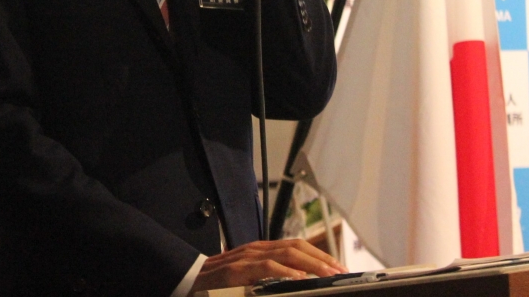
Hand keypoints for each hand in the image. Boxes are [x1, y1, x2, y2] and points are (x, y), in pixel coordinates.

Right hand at [189, 239, 347, 293]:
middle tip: (341, 271)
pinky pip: (267, 268)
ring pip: (286, 254)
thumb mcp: (248, 277)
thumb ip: (269, 276)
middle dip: (322, 258)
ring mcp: (246, 258)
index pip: (296, 246)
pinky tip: (300, 279)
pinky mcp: (237, 271)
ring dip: (311, 264)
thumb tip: (298, 282)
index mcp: (261, 250)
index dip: (319, 254)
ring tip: (329, 275)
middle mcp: (256, 249)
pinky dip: (286, 273)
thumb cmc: (218, 284)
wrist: (187, 281)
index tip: (338, 266)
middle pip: (296, 247)